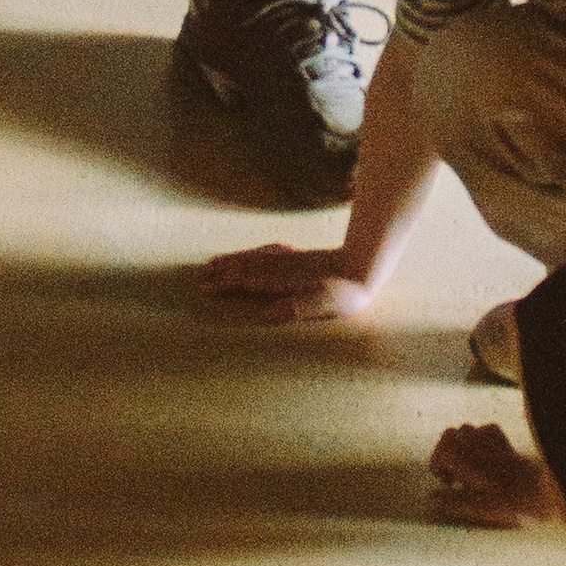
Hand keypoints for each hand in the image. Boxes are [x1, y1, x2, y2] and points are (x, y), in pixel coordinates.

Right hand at [199, 238, 378, 322]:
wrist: (365, 266)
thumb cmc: (346, 292)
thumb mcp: (324, 305)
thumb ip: (296, 308)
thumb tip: (265, 314)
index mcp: (283, 280)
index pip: (247, 280)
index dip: (225, 284)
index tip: (205, 288)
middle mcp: (282, 267)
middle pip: (245, 266)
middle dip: (222, 270)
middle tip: (200, 274)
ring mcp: (290, 260)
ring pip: (255, 257)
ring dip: (234, 259)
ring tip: (215, 261)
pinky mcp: (300, 257)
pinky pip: (268, 251)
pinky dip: (253, 252)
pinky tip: (253, 253)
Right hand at [426, 421, 562, 527]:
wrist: (552, 490)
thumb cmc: (518, 502)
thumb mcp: (482, 508)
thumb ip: (454, 502)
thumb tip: (428, 499)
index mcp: (473, 463)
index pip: (444, 450)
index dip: (438, 465)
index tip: (447, 484)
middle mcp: (482, 449)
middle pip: (452, 435)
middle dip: (445, 452)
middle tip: (453, 475)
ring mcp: (497, 445)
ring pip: (468, 430)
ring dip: (461, 446)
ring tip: (466, 467)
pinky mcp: (510, 446)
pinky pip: (489, 431)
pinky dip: (481, 439)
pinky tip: (485, 457)